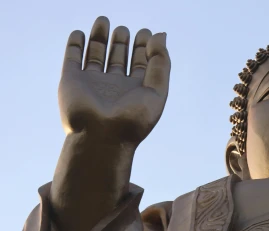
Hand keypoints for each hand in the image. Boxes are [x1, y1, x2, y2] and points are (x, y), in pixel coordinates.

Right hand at [58, 16, 169, 146]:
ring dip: (100, 37)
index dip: (145, 47)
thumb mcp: (157, 91)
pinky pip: (73, 58)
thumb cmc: (133, 119)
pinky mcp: (72, 79)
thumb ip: (160, 63)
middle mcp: (115, 86)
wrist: (102, 137)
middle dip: (122, 42)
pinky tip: (80, 33)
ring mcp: (93, 82)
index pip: (141, 63)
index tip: (147, 33)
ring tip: (104, 20)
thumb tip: (159, 35)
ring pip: (96, 54)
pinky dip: (75, 44)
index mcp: (136, 90)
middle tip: (124, 30)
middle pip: (119, 57)